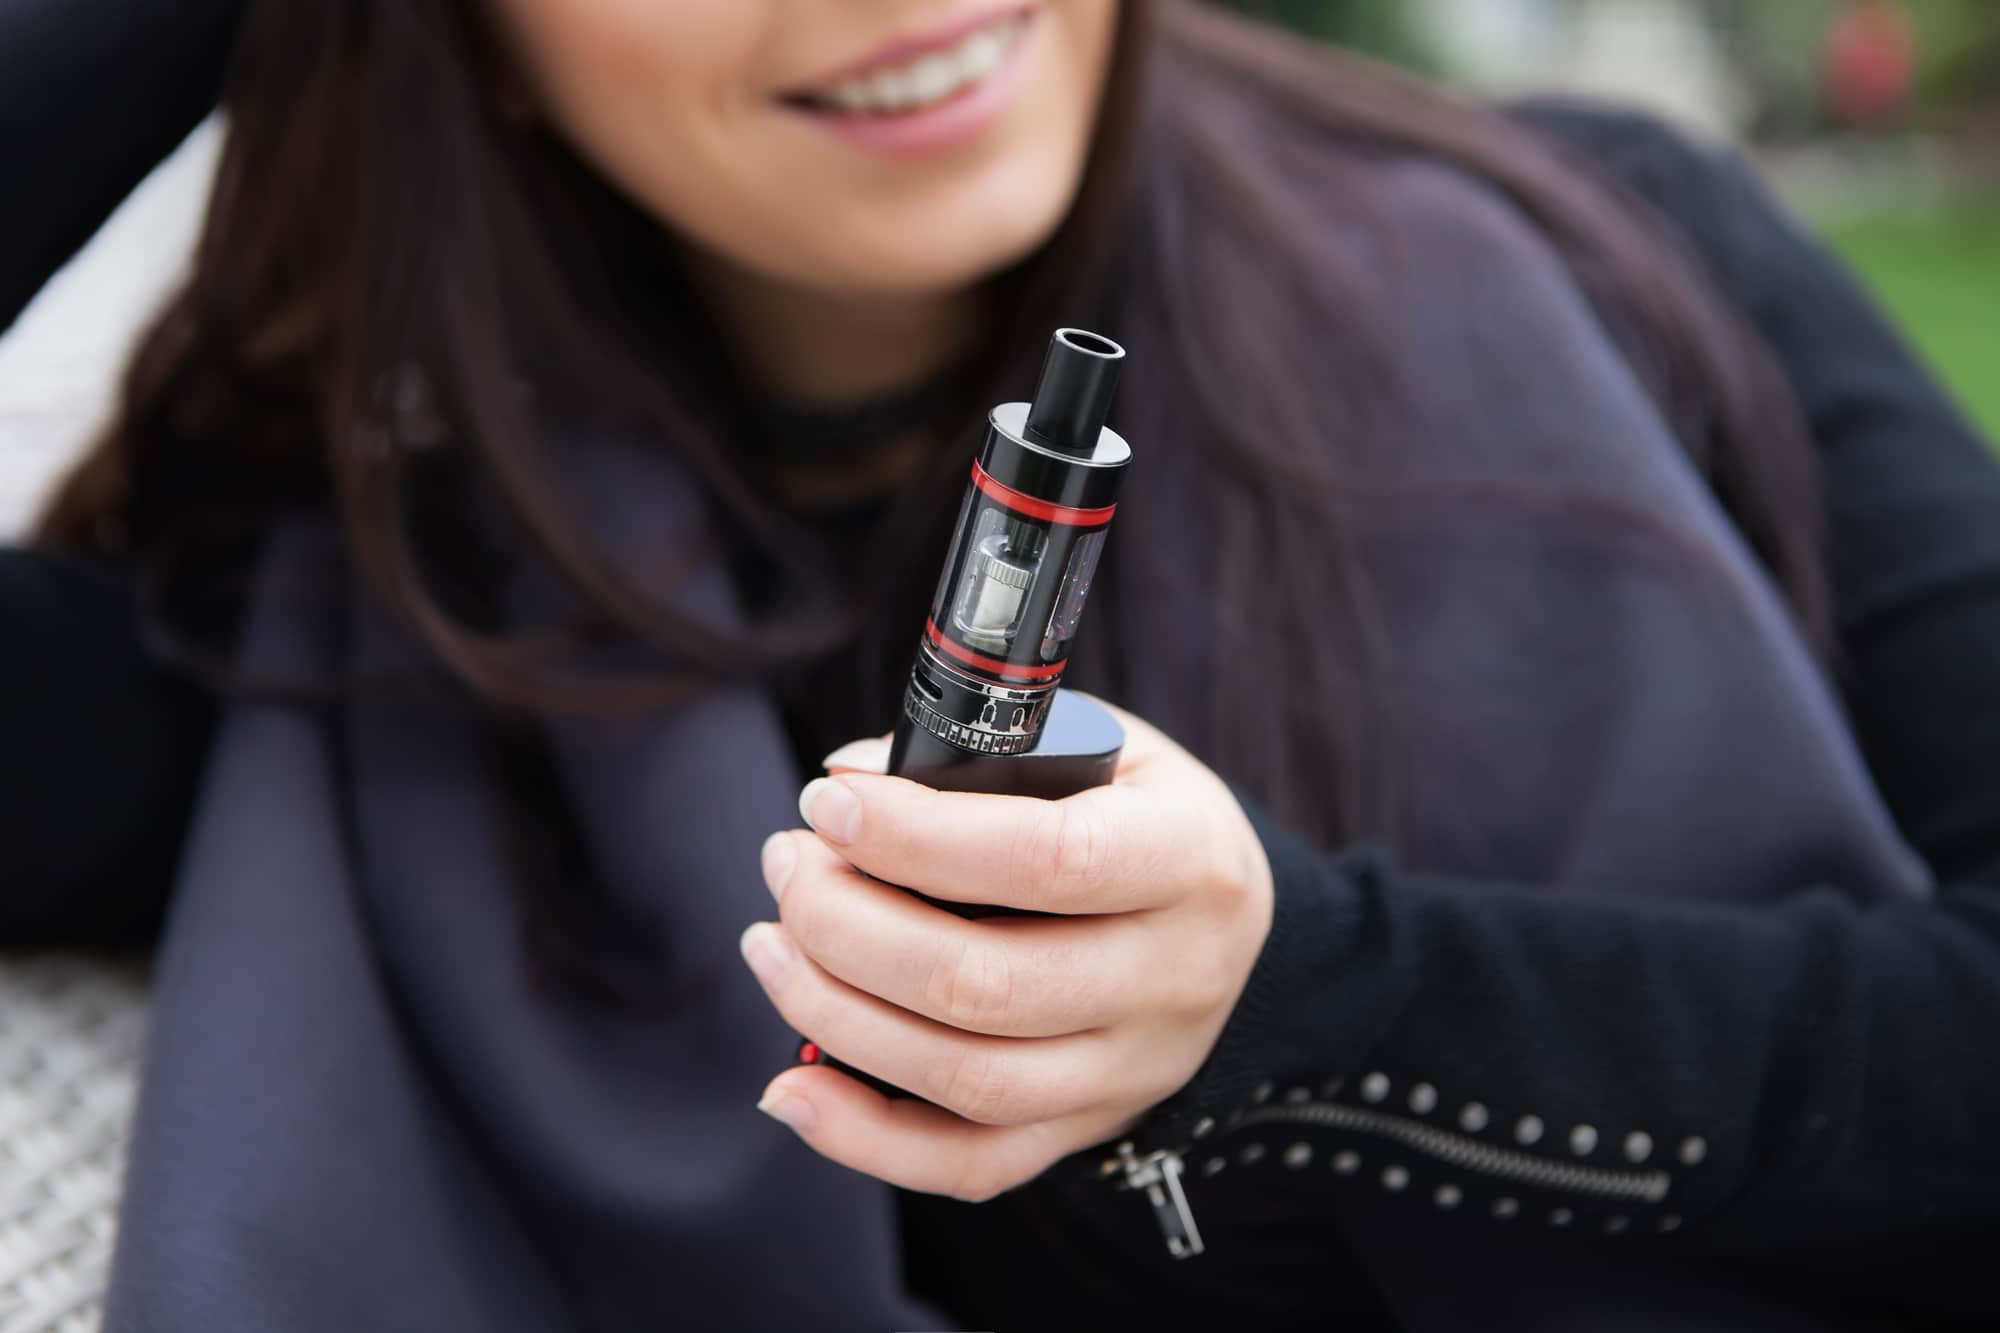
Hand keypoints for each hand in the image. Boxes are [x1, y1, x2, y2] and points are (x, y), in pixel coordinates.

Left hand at [737, 700, 1273, 1201]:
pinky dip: (862, 1137)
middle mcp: (1170, 980)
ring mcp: (1130, 1072)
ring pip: (966, 1080)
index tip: (826, 803)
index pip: (1047, 861)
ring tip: (770, 944)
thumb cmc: (1136, 813)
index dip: (916, 837)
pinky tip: (790, 1084)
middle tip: (788, 866)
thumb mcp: (1100, 747)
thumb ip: (984, 752)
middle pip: (986, 986)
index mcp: (1186, 861)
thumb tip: (850, 781)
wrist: (1223, 925)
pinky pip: (967, 1163)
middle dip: (847, 926)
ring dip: (834, 1016)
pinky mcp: (1084, 1129)